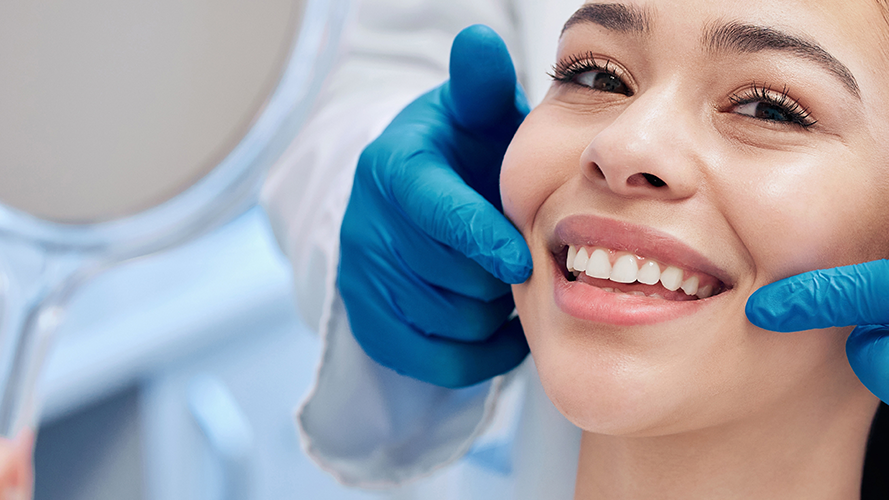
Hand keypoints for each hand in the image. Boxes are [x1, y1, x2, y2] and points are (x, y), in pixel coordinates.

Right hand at [337, 25, 531, 388]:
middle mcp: (365, 223)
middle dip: (498, 275)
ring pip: (448, 321)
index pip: (435, 213)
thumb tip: (479, 41)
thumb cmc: (466, 152)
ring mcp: (361, 277)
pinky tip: (500, 322)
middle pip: (450, 276)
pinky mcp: (368, 323)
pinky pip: (436, 360)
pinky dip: (480, 352)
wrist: (421, 198)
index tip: (522, 259)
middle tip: (527, 260)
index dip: (481, 239)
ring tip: (509, 283)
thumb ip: (481, 84)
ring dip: (493, 311)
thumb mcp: (475, 113)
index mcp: (391, 167)